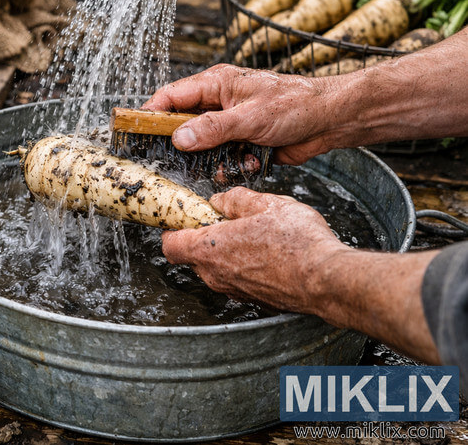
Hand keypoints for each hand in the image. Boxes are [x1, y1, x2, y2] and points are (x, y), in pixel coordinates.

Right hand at [143, 64, 343, 164]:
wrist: (331, 120)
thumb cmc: (296, 105)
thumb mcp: (251, 117)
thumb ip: (212, 128)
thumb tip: (178, 137)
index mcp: (216, 83)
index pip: (170, 96)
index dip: (150, 112)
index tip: (134, 131)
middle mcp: (219, 102)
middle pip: (182, 124)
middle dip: (183, 145)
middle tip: (178, 160)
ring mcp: (230, 123)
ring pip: (202, 146)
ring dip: (213, 158)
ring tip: (230, 161)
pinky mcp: (242, 142)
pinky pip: (223, 158)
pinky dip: (233, 164)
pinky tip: (249, 163)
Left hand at [161, 186, 348, 314]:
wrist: (328, 281)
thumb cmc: (298, 243)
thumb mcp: (266, 204)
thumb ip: (236, 200)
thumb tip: (221, 201)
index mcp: (209, 249)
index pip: (170, 244)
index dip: (173, 228)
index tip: (185, 216)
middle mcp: (216, 275)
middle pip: (192, 256)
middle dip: (203, 237)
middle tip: (225, 221)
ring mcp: (234, 291)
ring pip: (216, 269)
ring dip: (225, 252)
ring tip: (252, 234)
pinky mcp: (253, 299)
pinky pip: (237, 280)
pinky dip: (243, 266)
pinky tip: (266, 252)